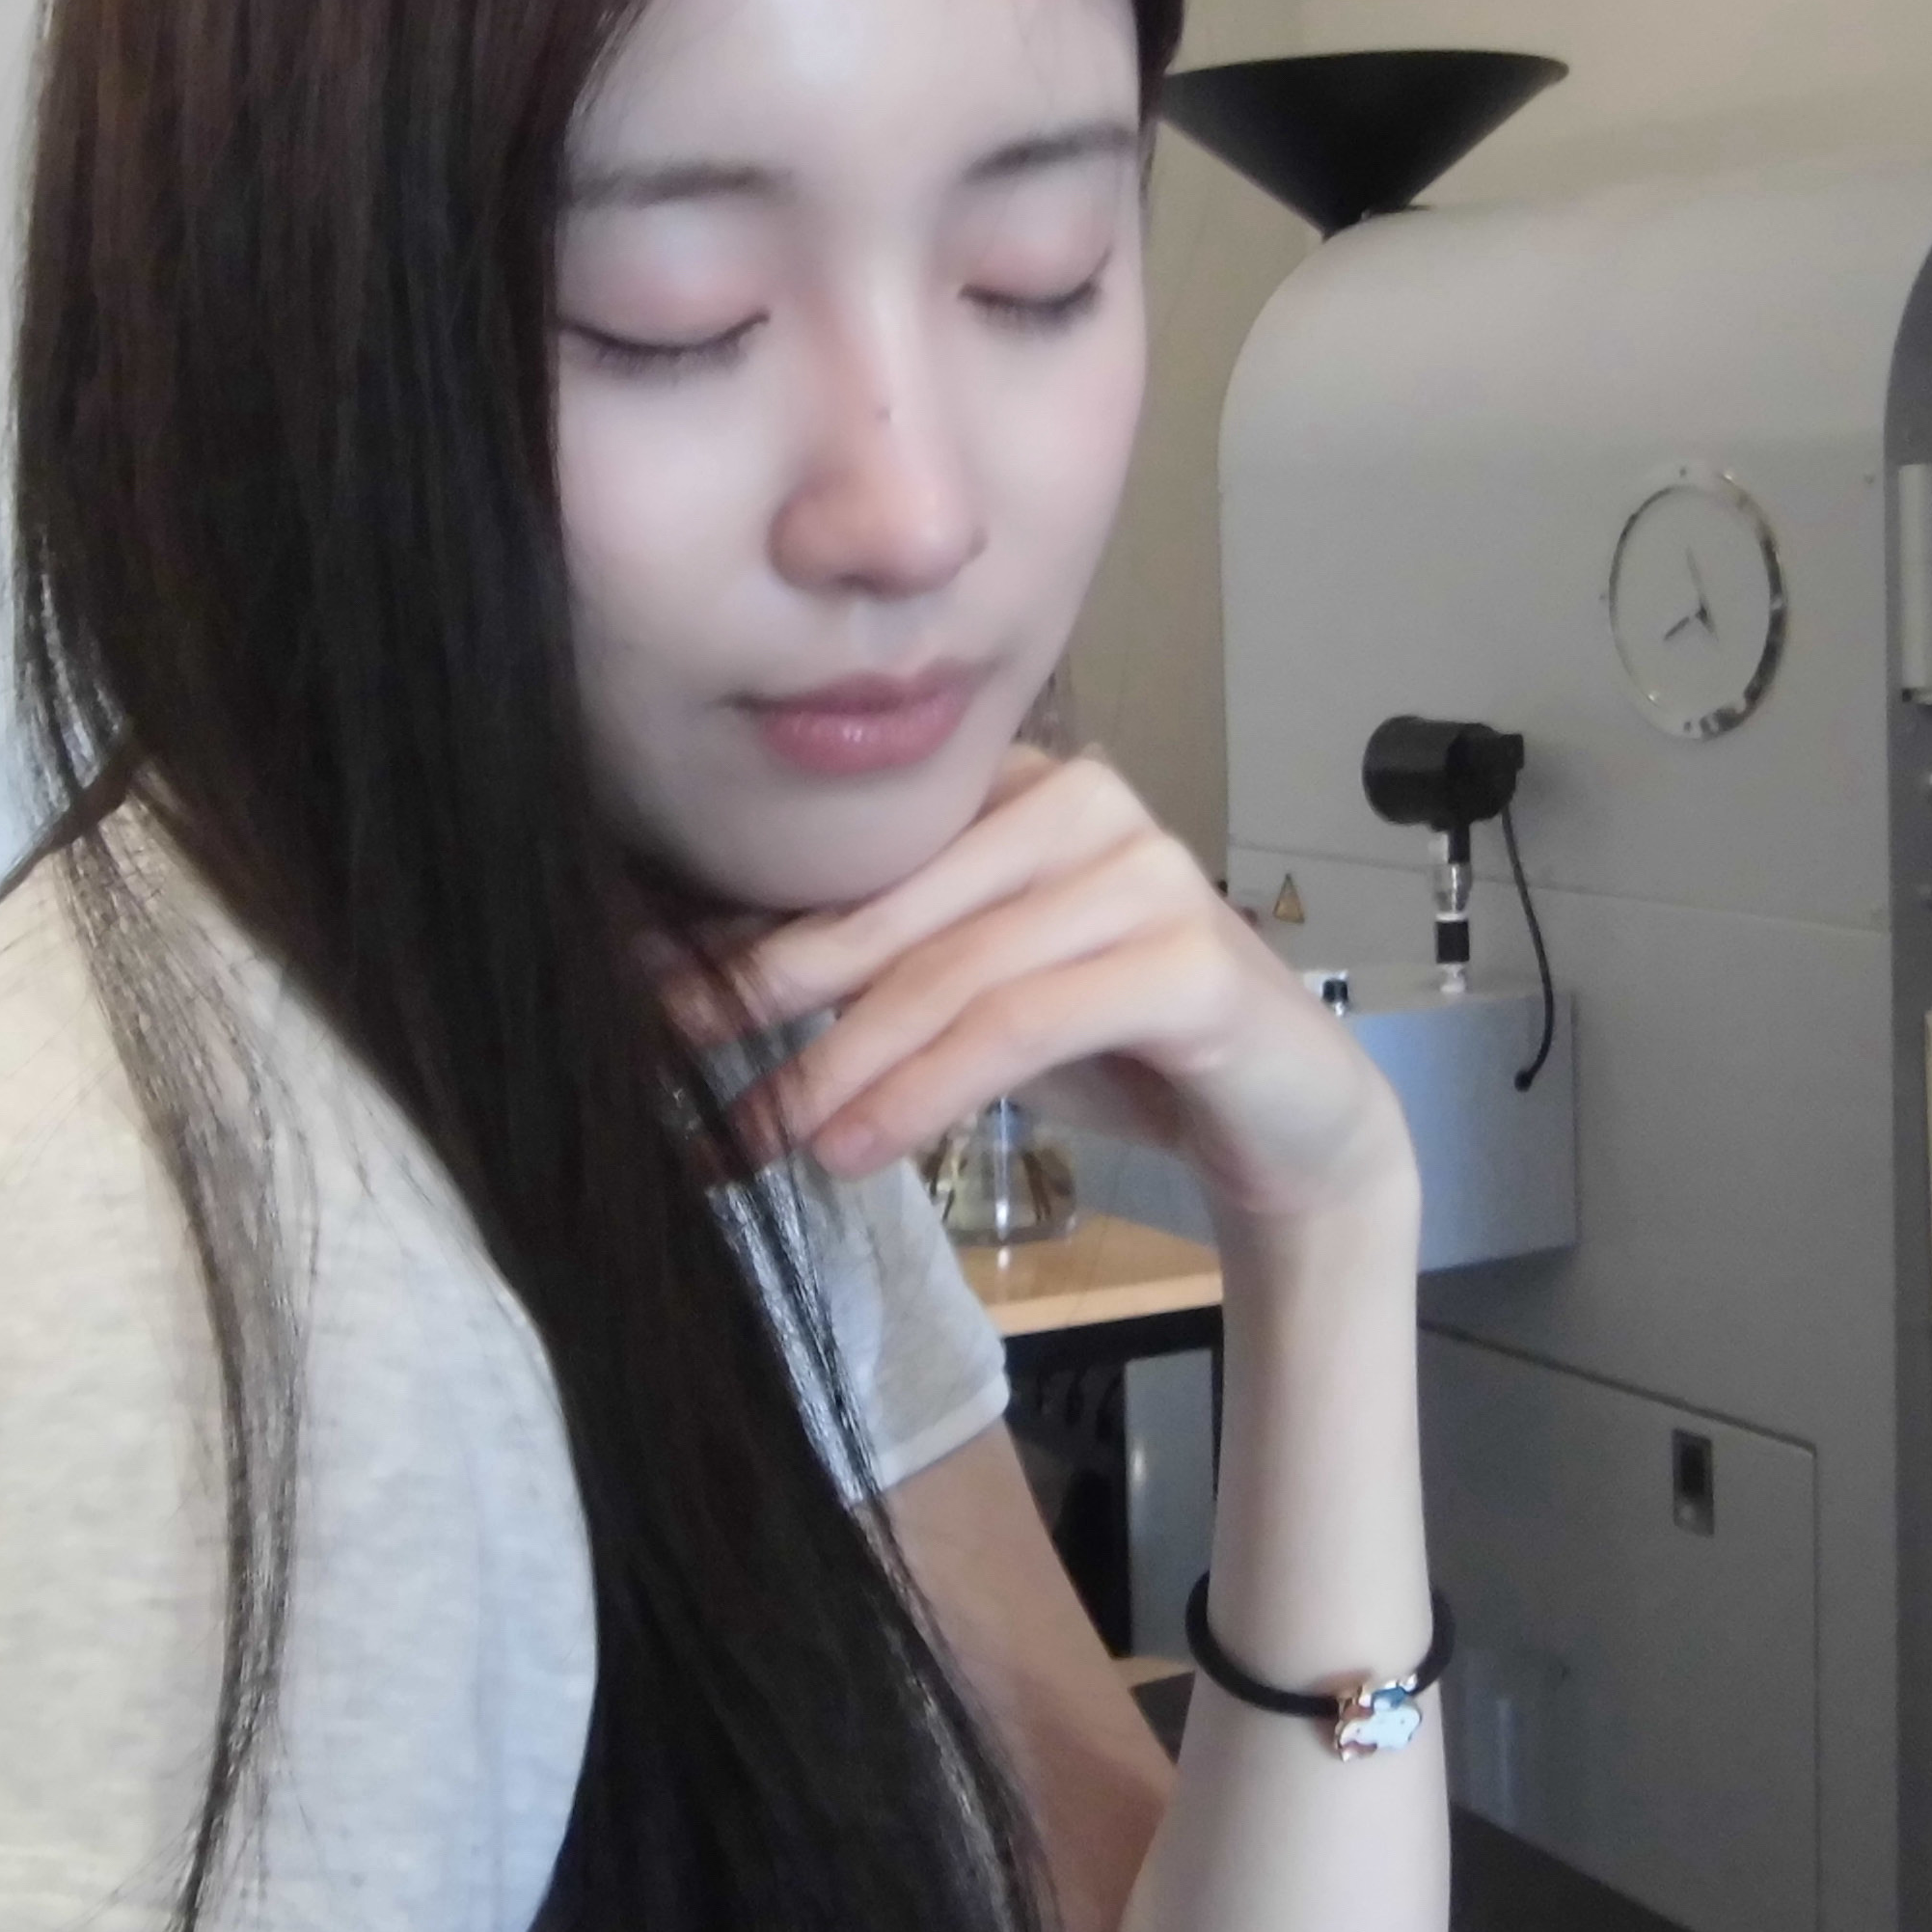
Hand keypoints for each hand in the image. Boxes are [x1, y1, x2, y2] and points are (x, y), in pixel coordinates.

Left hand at [692, 749, 1414, 1239]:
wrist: (1286, 1121)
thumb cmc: (1114, 1049)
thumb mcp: (973, 996)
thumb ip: (870, 970)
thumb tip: (693, 985)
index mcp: (1018, 785)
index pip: (860, 855)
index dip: (746, 926)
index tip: (645, 993)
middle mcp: (1083, 799)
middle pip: (891, 908)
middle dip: (772, 993)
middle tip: (680, 1067)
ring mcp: (1144, 869)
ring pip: (950, 972)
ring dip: (843, 1063)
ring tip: (766, 1136)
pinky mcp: (1188, 956)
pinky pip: (1023, 1024)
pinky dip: (929, 1091)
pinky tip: (862, 1146)